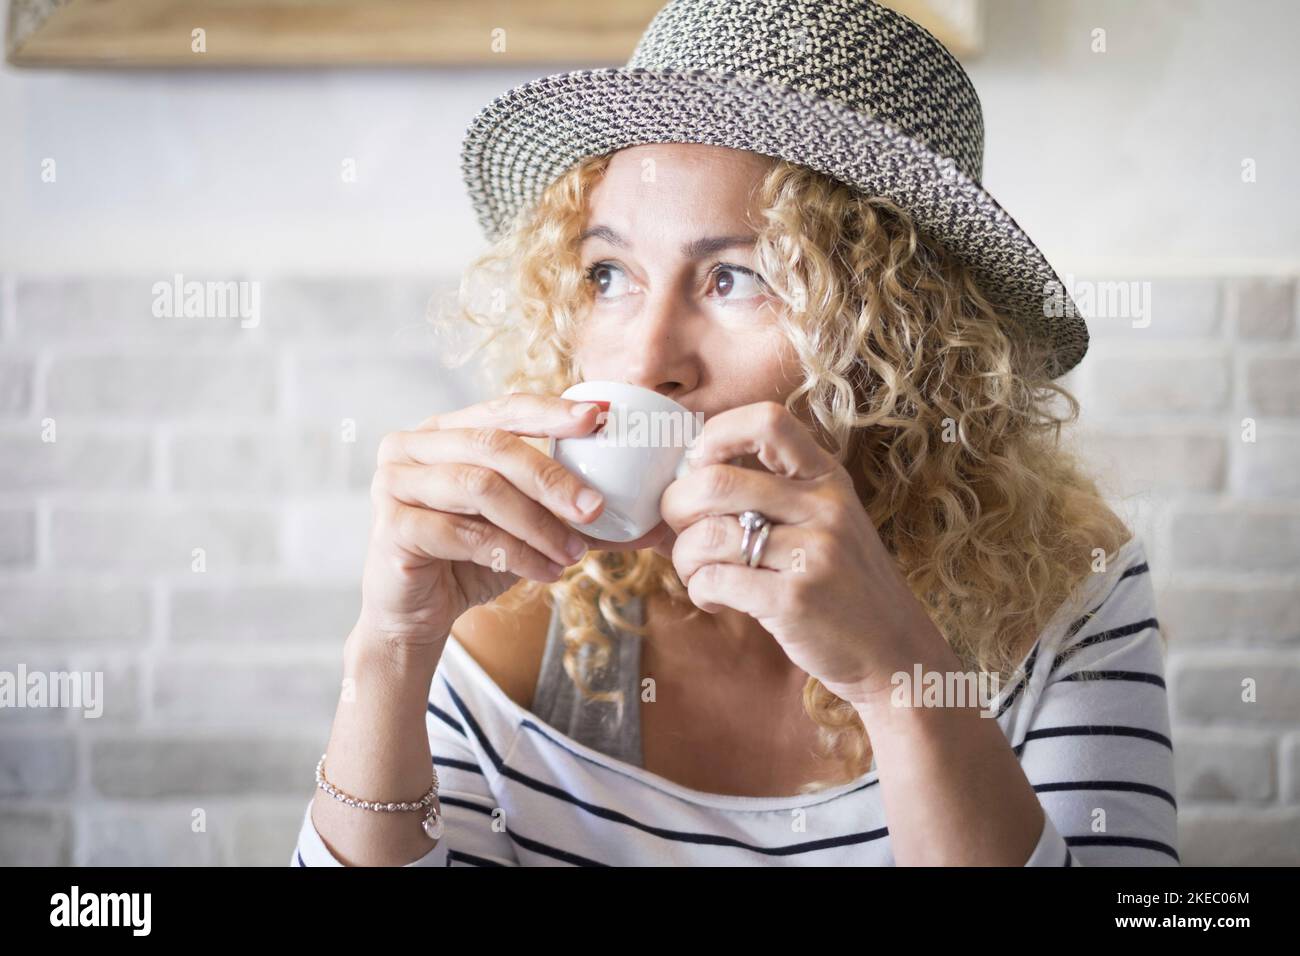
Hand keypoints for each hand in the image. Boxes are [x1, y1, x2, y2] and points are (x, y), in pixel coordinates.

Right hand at [357, 392, 665, 650]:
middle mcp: (411, 445)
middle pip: (493, 445)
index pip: (504, 407)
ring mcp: (394, 482)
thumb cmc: (470, 560)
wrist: (415, 615)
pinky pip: (465, 534)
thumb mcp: (525, 527)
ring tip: (573, 554)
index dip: (552, 410)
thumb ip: (570, 512)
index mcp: (445, 429)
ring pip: (481, 487)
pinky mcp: (392, 527)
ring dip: (538, 523)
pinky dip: (515, 554)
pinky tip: (545, 572)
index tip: (601, 418)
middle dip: (553, 477)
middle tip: (596, 508)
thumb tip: (648, 522)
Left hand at [657, 401, 944, 705]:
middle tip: (679, 529)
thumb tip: (678, 481)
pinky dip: (699, 590)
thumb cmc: (840, 584)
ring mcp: (813, 554)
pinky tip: (714, 599)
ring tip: (696, 572)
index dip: (716, 434)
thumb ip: (769, 495)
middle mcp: (823, 507)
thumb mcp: (825, 522)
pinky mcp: (796, 600)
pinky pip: (716, 580)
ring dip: (683, 557)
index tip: (697, 465)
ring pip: (708, 535)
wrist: (894, 650)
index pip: (767, 421)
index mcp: (826, 478)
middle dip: (676, 505)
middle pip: (716, 480)